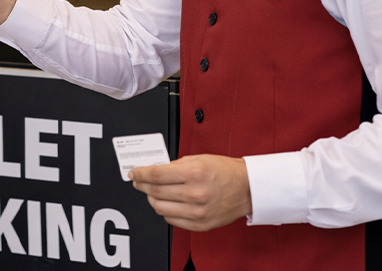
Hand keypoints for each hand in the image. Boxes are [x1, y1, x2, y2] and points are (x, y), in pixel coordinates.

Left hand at [130, 154, 252, 231]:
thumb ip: (175, 164)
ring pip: (159, 208)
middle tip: (138, 181)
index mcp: (194, 173)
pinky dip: (164, 210)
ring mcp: (197, 211)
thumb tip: (154, 169)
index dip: (140, 173)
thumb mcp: (199, 158)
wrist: (248, 189)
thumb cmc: (226, 171)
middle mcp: (195, 194)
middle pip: (155, 191)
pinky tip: (167, 203)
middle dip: (142, 185)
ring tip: (152, 192)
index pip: (156, 174)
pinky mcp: (200, 224)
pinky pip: (171, 219)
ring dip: (151, 199)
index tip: (133, 173)